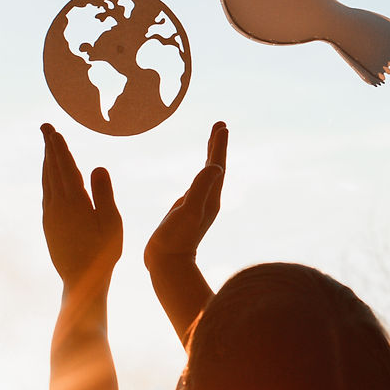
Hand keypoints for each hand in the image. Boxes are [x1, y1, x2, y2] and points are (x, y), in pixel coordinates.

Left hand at [41, 124, 122, 287]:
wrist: (81, 280)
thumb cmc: (103, 252)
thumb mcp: (111, 222)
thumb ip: (104, 193)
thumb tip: (97, 165)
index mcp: (74, 201)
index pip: (65, 167)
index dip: (59, 148)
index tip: (53, 131)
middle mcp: (57, 205)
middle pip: (51, 170)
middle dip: (49, 148)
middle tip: (45, 128)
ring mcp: (50, 215)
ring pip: (47, 181)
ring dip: (47, 162)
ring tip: (48, 148)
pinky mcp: (48, 225)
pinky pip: (46, 194)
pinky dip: (48, 179)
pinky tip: (51, 179)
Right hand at [144, 121, 227, 268]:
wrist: (167, 264)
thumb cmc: (176, 239)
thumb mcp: (188, 211)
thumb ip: (200, 189)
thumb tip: (216, 167)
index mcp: (211, 197)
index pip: (217, 166)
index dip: (219, 146)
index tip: (222, 126)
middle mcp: (209, 200)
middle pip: (216, 167)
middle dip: (218, 145)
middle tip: (220, 125)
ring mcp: (199, 205)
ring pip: (209, 174)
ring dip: (212, 156)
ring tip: (213, 139)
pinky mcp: (188, 210)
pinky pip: (198, 184)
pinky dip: (200, 172)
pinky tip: (199, 172)